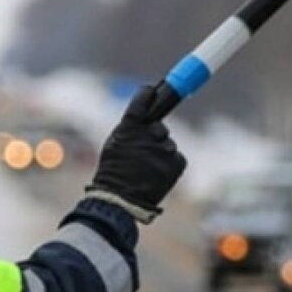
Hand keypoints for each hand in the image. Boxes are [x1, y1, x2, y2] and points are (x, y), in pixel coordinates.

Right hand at [86, 85, 186, 222]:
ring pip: (167, 145)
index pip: (143, 101)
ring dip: (160, 154)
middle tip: (143, 153)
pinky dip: (169, 166)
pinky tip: (156, 175)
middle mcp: (150, 134)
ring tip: (147, 170)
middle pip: (159, 127)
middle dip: (154, 137)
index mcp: (130, 127)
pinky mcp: (177, 163)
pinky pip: (177, 158)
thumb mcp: (114, 144)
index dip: (148, 95)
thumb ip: (129, 128)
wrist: (121, 200)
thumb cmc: (114, 173)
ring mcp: (165, 149)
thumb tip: (145, 117)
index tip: (151, 91)